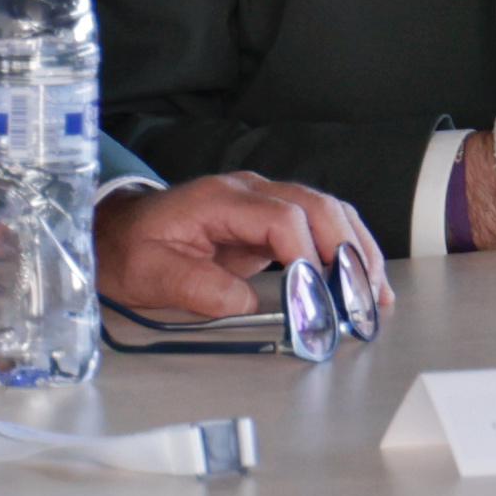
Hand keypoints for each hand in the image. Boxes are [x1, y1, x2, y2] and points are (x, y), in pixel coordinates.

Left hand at [96, 173, 383, 322]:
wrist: (120, 234)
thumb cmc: (134, 252)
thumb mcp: (153, 275)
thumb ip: (198, 288)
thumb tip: (247, 304)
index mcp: (220, 199)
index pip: (283, 217)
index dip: (307, 256)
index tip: (318, 296)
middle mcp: (251, 190)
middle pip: (318, 206)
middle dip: (349, 251)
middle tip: (363, 298)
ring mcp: (265, 201)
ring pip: (330, 212)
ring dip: (358, 251)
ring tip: (375, 296)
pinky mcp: (273, 220)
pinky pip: (323, 226)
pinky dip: (349, 250)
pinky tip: (364, 281)